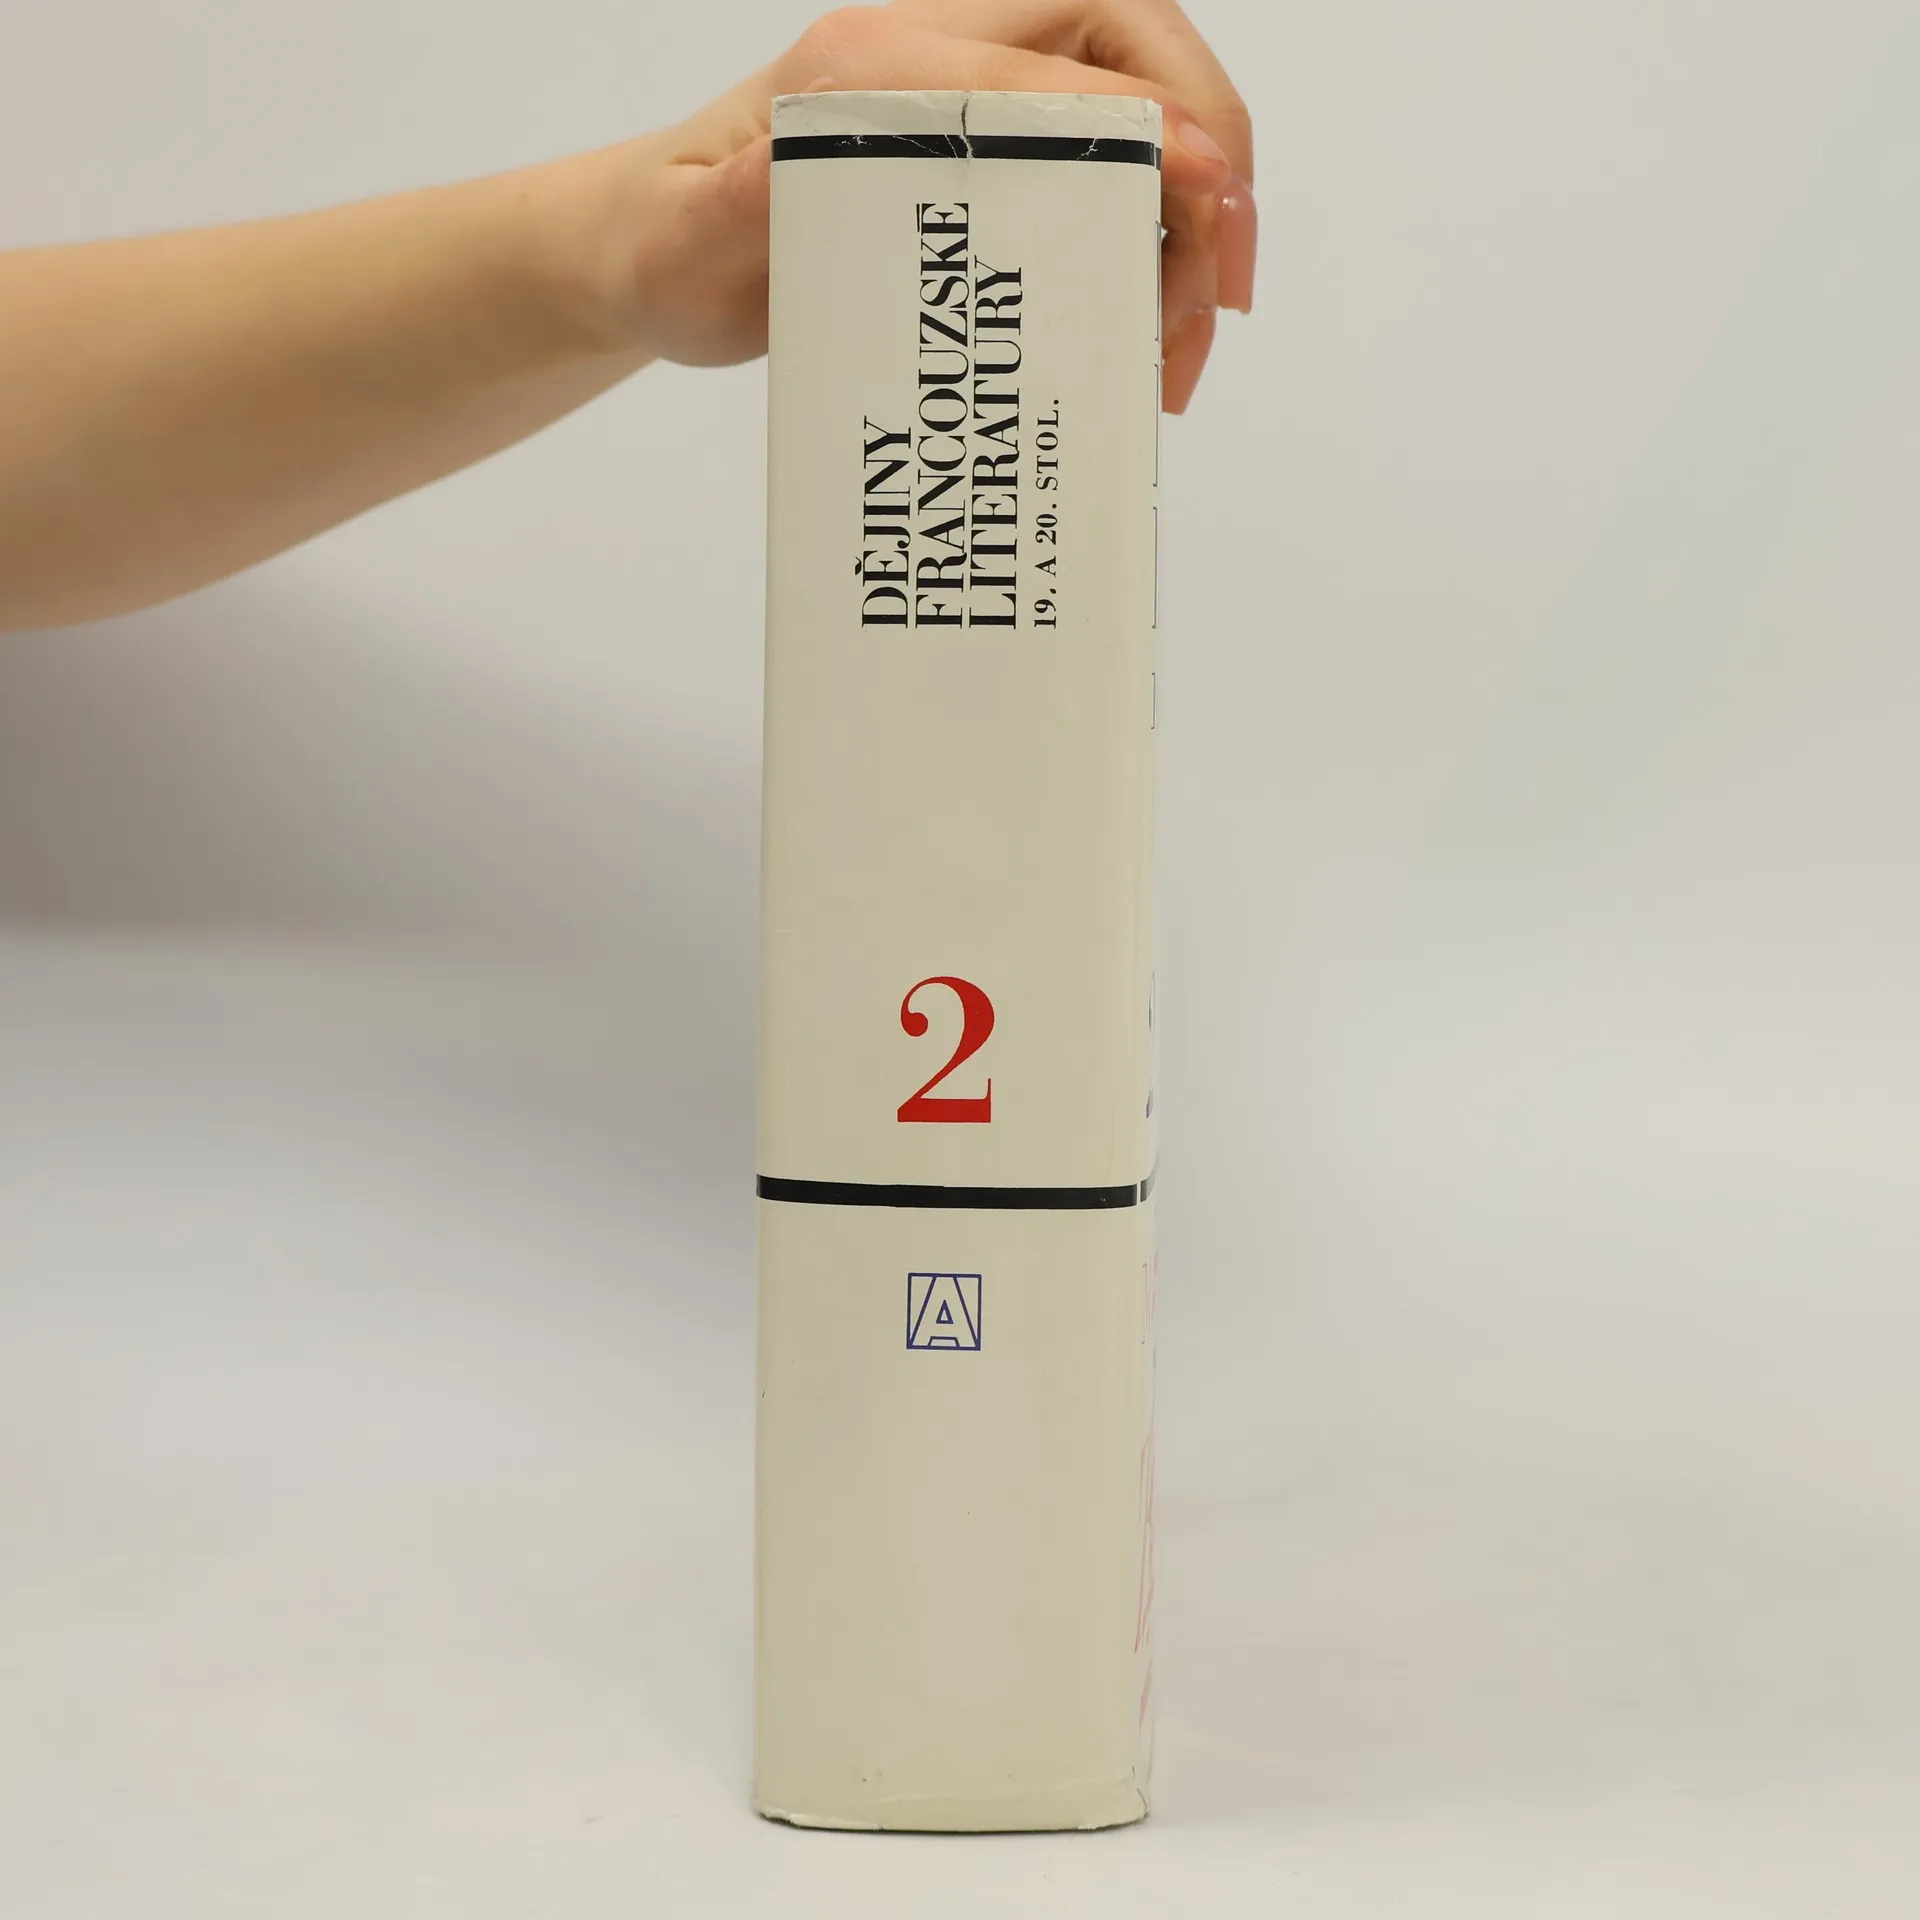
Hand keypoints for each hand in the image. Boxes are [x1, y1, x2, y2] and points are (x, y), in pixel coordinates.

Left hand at [597, 1, 1254, 411]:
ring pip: (1136, 114)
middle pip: (1130, 52)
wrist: (652, 256)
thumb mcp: (682, 247)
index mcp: (874, 65)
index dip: (1146, 126)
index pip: (1048, 66)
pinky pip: (1108, 170)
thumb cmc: (668, 250)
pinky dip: (1150, 248)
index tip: (1206, 200)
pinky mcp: (989, 155)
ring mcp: (972, 101)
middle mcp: (939, 57)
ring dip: (1188, 222)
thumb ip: (739, 208)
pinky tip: (1148, 335)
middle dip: (1208, 154)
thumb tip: (796, 166)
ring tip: (1179, 353)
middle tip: (1226, 286)